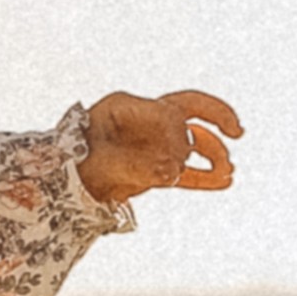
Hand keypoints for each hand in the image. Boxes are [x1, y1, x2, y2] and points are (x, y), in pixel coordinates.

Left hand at [79, 87, 243, 204]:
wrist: (58, 188)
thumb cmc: (72, 166)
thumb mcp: (101, 163)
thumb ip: (137, 165)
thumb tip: (174, 172)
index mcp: (126, 107)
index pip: (167, 112)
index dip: (177, 135)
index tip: (175, 161)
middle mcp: (142, 121)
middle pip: (188, 109)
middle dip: (217, 116)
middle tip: (238, 130)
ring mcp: (149, 143)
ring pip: (192, 140)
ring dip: (213, 153)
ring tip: (228, 171)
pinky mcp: (152, 168)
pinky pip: (183, 168)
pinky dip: (203, 175)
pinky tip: (225, 182)